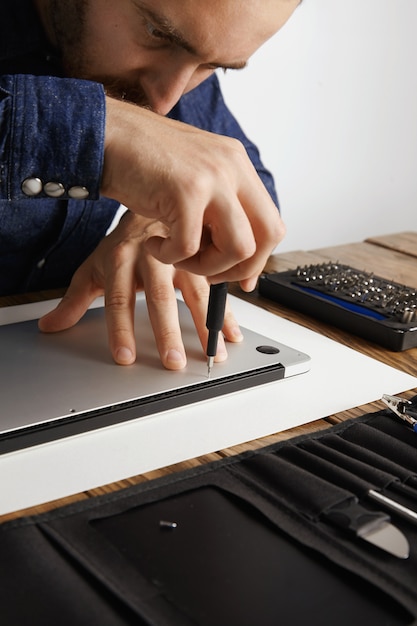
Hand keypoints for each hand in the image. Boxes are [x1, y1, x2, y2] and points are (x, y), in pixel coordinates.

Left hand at [38, 212, 242, 368]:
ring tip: (210, 353)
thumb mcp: (96, 267)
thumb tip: (50, 326)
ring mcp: (180, 258)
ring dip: (204, 325)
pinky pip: (216, 289)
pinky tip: (230, 333)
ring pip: (194, 293)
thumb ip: (76, 299)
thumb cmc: (124, 242)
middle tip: (171, 362)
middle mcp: (152, 259)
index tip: (125, 357)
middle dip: (167, 332)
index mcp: (121, 259)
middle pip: (159, 298)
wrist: (153, 206)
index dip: (121, 329)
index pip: (119, 299)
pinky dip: (226, 313)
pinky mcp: (201, 261)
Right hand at [102, 97, 285, 291]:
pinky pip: (189, 248)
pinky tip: (153, 245)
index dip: (259, 258)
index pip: (271, 221)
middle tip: (211, 275)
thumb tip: (236, 255)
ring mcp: (212, 177)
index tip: (240, 278)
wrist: (105, 134)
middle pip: (269, 235)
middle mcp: (232, 167)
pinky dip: (168, 257)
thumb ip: (217, 209)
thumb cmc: (141, 162)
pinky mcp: (185, 191)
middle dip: (241, 268)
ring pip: (240, 247)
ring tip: (177, 255)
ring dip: (207, 267)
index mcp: (237, 164)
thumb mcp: (193, 179)